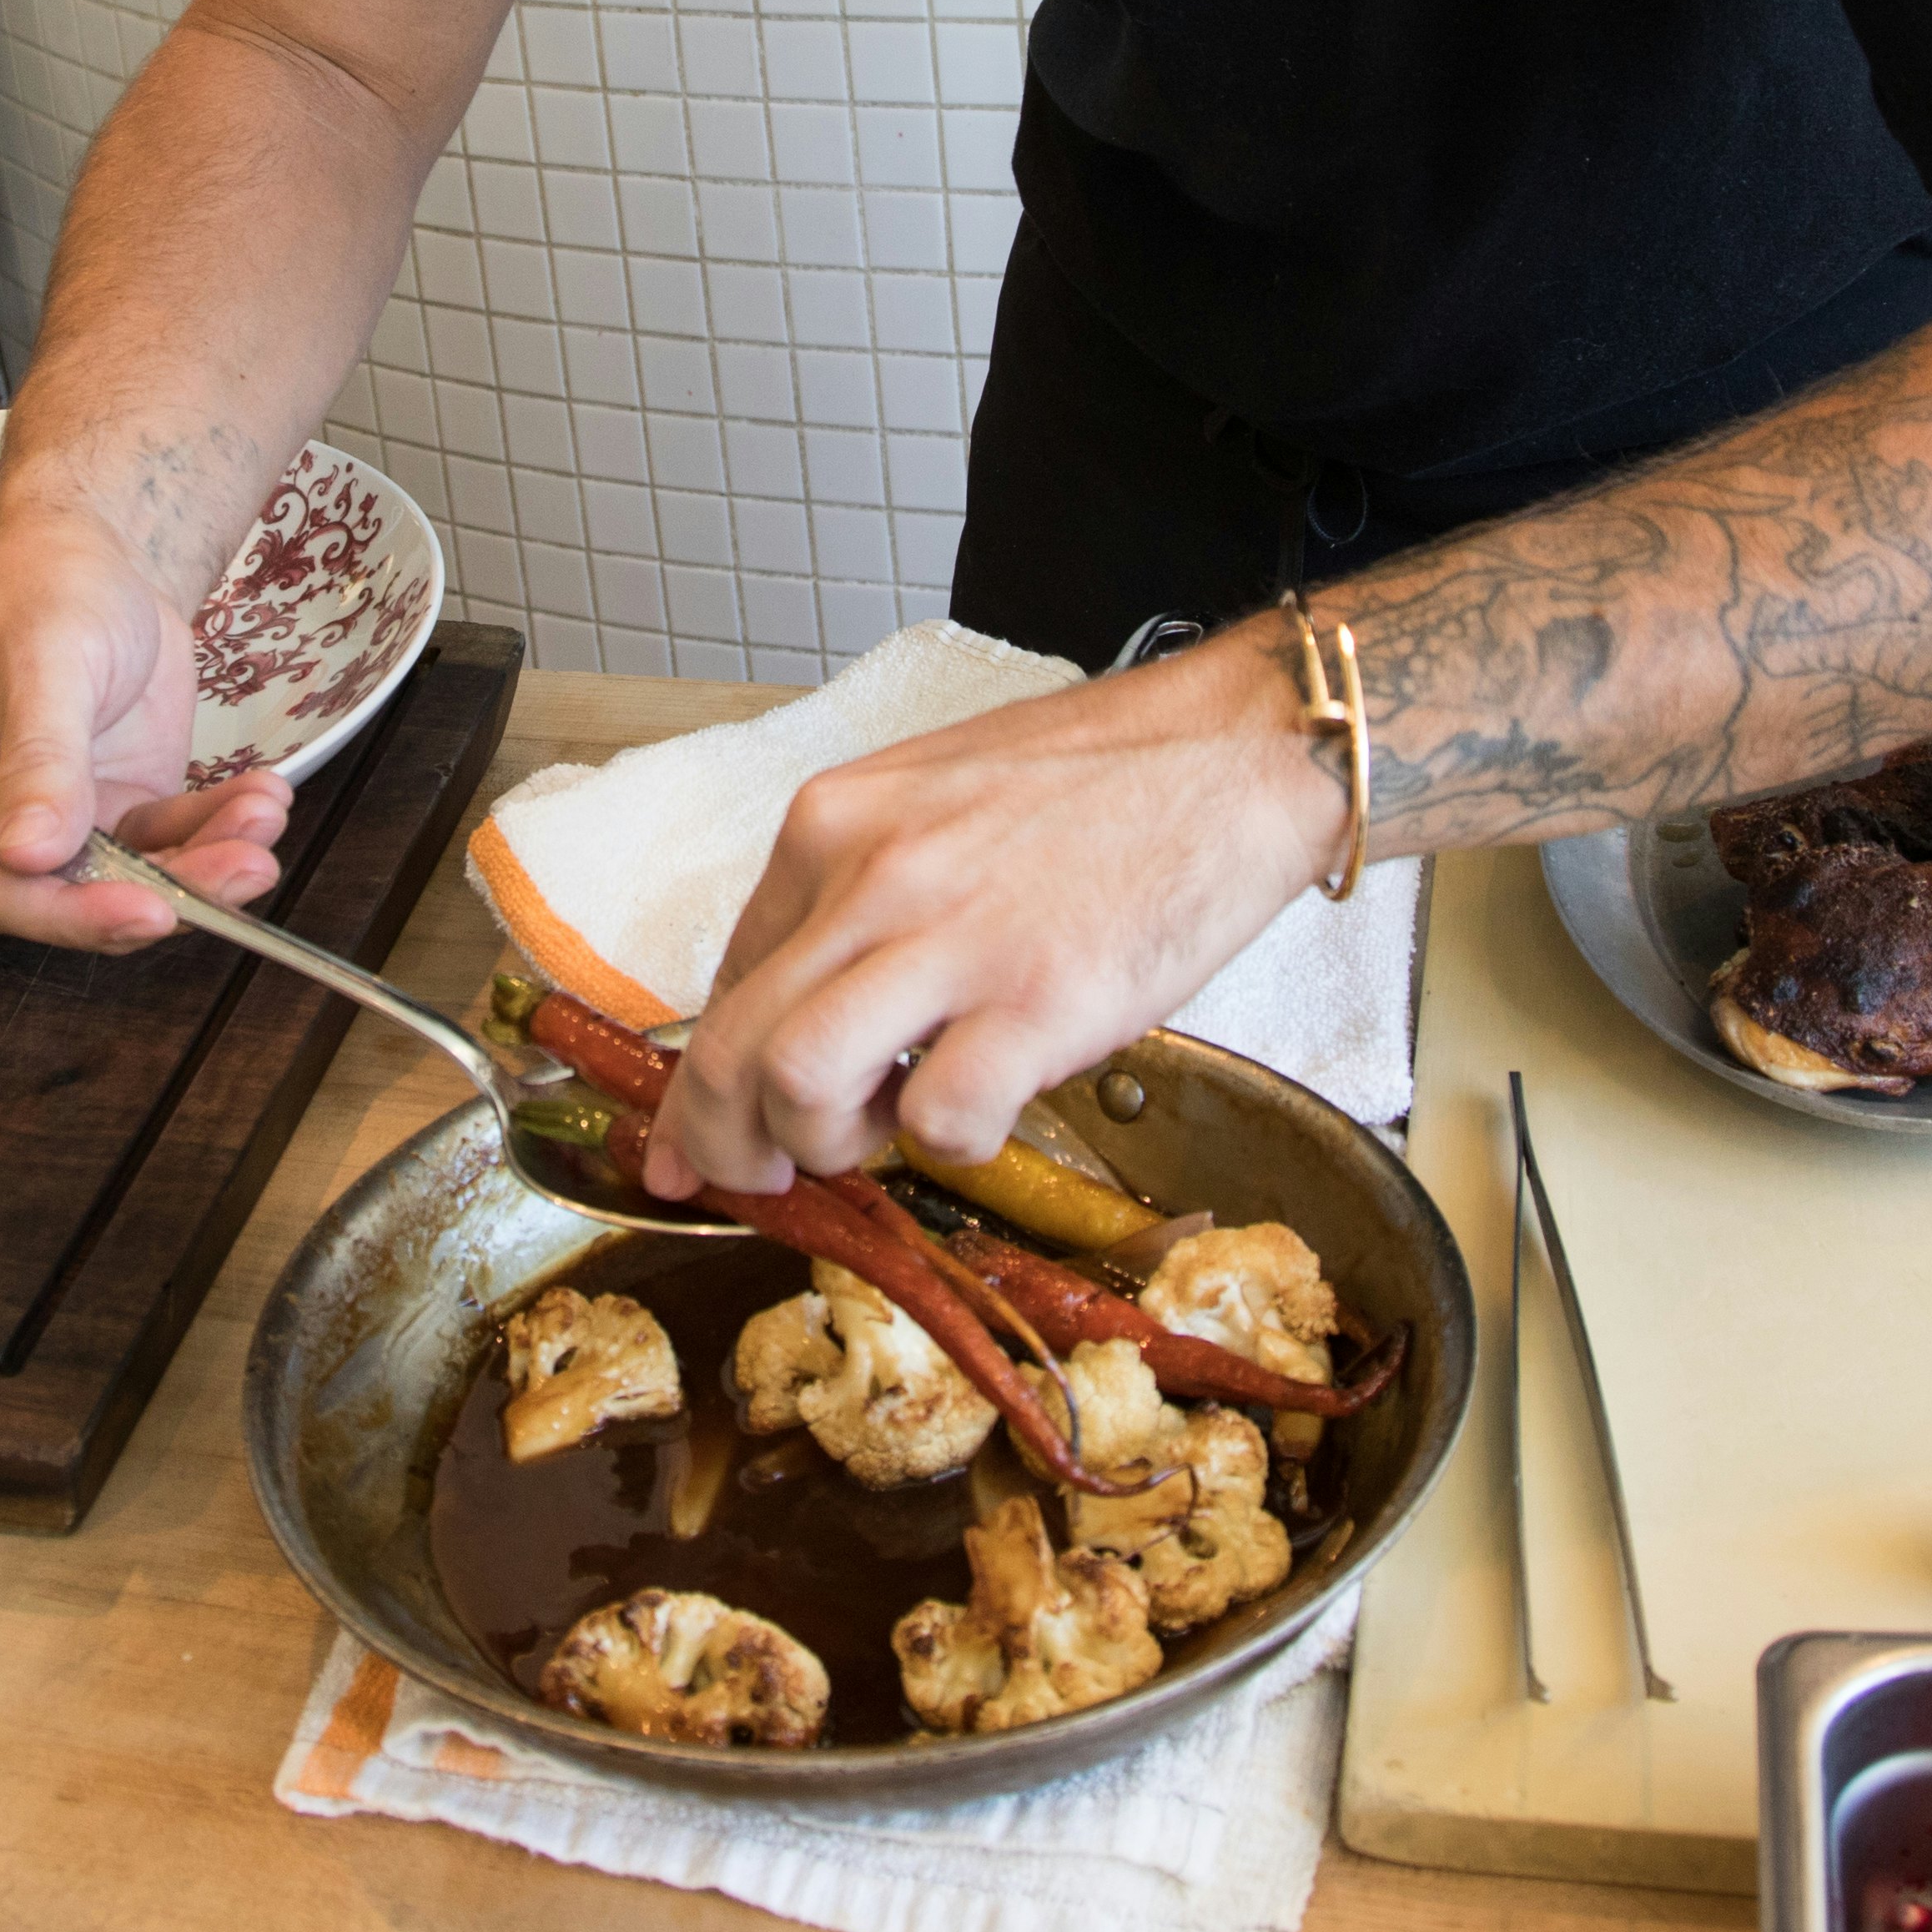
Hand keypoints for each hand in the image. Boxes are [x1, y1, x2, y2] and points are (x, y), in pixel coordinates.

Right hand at [0, 489, 291, 951]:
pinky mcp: (106, 816)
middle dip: (157, 892)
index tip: (144, 910)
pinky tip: (259, 800)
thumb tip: (30, 854)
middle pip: (57, 899)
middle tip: (238, 869)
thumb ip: (40, 758)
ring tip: (262, 819)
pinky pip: (162, 848)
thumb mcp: (42, 660)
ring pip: (121, 884)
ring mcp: (43, 827)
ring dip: (202, 865)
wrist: (94, 555)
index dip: (61, 910)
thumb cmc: (37, 585)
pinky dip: (214, 832)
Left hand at [648, 639, 1343, 1196]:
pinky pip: (940, 1119)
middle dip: (726, 1141)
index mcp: (836, 823)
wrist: (1238, 751)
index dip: (697, 1085)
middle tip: (762, 1180)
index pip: (723, 978)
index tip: (694, 1141)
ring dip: (823, 1144)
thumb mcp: (937, 803)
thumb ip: (859, 894)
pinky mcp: (1039, 999)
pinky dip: (949, 1145)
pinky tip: (987, 1108)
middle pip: (733, 1045)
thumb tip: (801, 1008)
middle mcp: (872, 873)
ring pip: (798, 1082)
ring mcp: (952, 936)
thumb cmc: (1100, 782)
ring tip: (881, 1135)